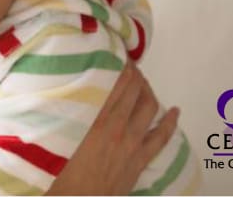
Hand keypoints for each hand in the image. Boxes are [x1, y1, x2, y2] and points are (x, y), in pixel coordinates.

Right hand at [46, 62, 178, 194]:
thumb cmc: (60, 175)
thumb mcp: (57, 139)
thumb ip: (63, 118)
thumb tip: (59, 99)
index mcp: (96, 121)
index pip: (118, 85)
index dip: (123, 68)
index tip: (120, 56)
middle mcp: (118, 128)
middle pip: (135, 92)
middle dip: (136, 76)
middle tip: (130, 67)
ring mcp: (132, 144)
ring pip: (150, 108)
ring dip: (149, 92)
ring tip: (144, 84)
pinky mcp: (139, 160)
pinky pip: (162, 137)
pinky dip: (170, 122)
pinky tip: (175, 111)